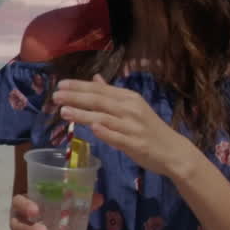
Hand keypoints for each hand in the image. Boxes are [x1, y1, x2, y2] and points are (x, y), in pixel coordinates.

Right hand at [10, 192, 104, 229]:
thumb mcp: (65, 202)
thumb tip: (99, 199)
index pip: (18, 203)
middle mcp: (19, 221)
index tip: (36, 211)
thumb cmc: (53, 207)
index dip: (24, 206)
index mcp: (24, 204)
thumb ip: (80, 200)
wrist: (48, 219)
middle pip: (17, 227)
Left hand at [52, 74, 195, 176]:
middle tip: (55, 95)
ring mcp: (133, 127)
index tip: (60, 84)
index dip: (80, 86)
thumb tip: (95, 78)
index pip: (100, 89)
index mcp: (129, 98)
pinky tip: (92, 128)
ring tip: (63, 111)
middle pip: (100, 101)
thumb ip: (112, 93)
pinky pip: (118, 137)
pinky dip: (106, 132)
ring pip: (105, 118)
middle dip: (76, 97)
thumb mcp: (132, 106)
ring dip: (83, 114)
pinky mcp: (136, 144)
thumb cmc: (149, 128)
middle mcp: (131, 109)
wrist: (173, 151)